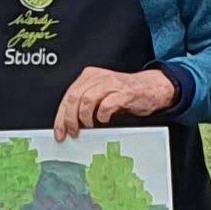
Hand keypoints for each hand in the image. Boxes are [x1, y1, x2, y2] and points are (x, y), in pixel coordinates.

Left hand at [52, 65, 178, 140]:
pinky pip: (106, 105)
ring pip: (87, 100)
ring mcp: (111, 84)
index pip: (68, 96)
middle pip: (74, 98)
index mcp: (89, 76)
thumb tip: (69, 124)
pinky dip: (102, 115)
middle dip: (70, 119)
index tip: (60, 131)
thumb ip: (85, 104)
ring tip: (89, 126)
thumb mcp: (101, 94)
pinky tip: (104, 120)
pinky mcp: (124, 93)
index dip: (61, 116)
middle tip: (73, 132)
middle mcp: (98, 77)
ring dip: (84, 118)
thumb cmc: (124, 94)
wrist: (150, 88)